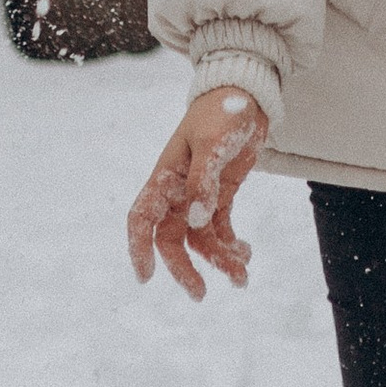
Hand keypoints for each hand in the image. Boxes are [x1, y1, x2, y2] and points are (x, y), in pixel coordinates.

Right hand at [128, 87, 268, 297]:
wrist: (247, 92)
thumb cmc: (222, 110)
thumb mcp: (213, 142)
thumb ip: (203, 181)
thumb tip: (195, 221)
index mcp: (165, 176)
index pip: (142, 217)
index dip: (138, 247)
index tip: (145, 277)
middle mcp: (178, 191)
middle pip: (172, 239)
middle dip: (184, 268)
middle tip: (199, 294)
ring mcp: (200, 195)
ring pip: (200, 239)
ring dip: (217, 260)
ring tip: (242, 278)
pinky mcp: (221, 194)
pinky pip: (221, 229)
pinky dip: (231, 245)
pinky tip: (246, 254)